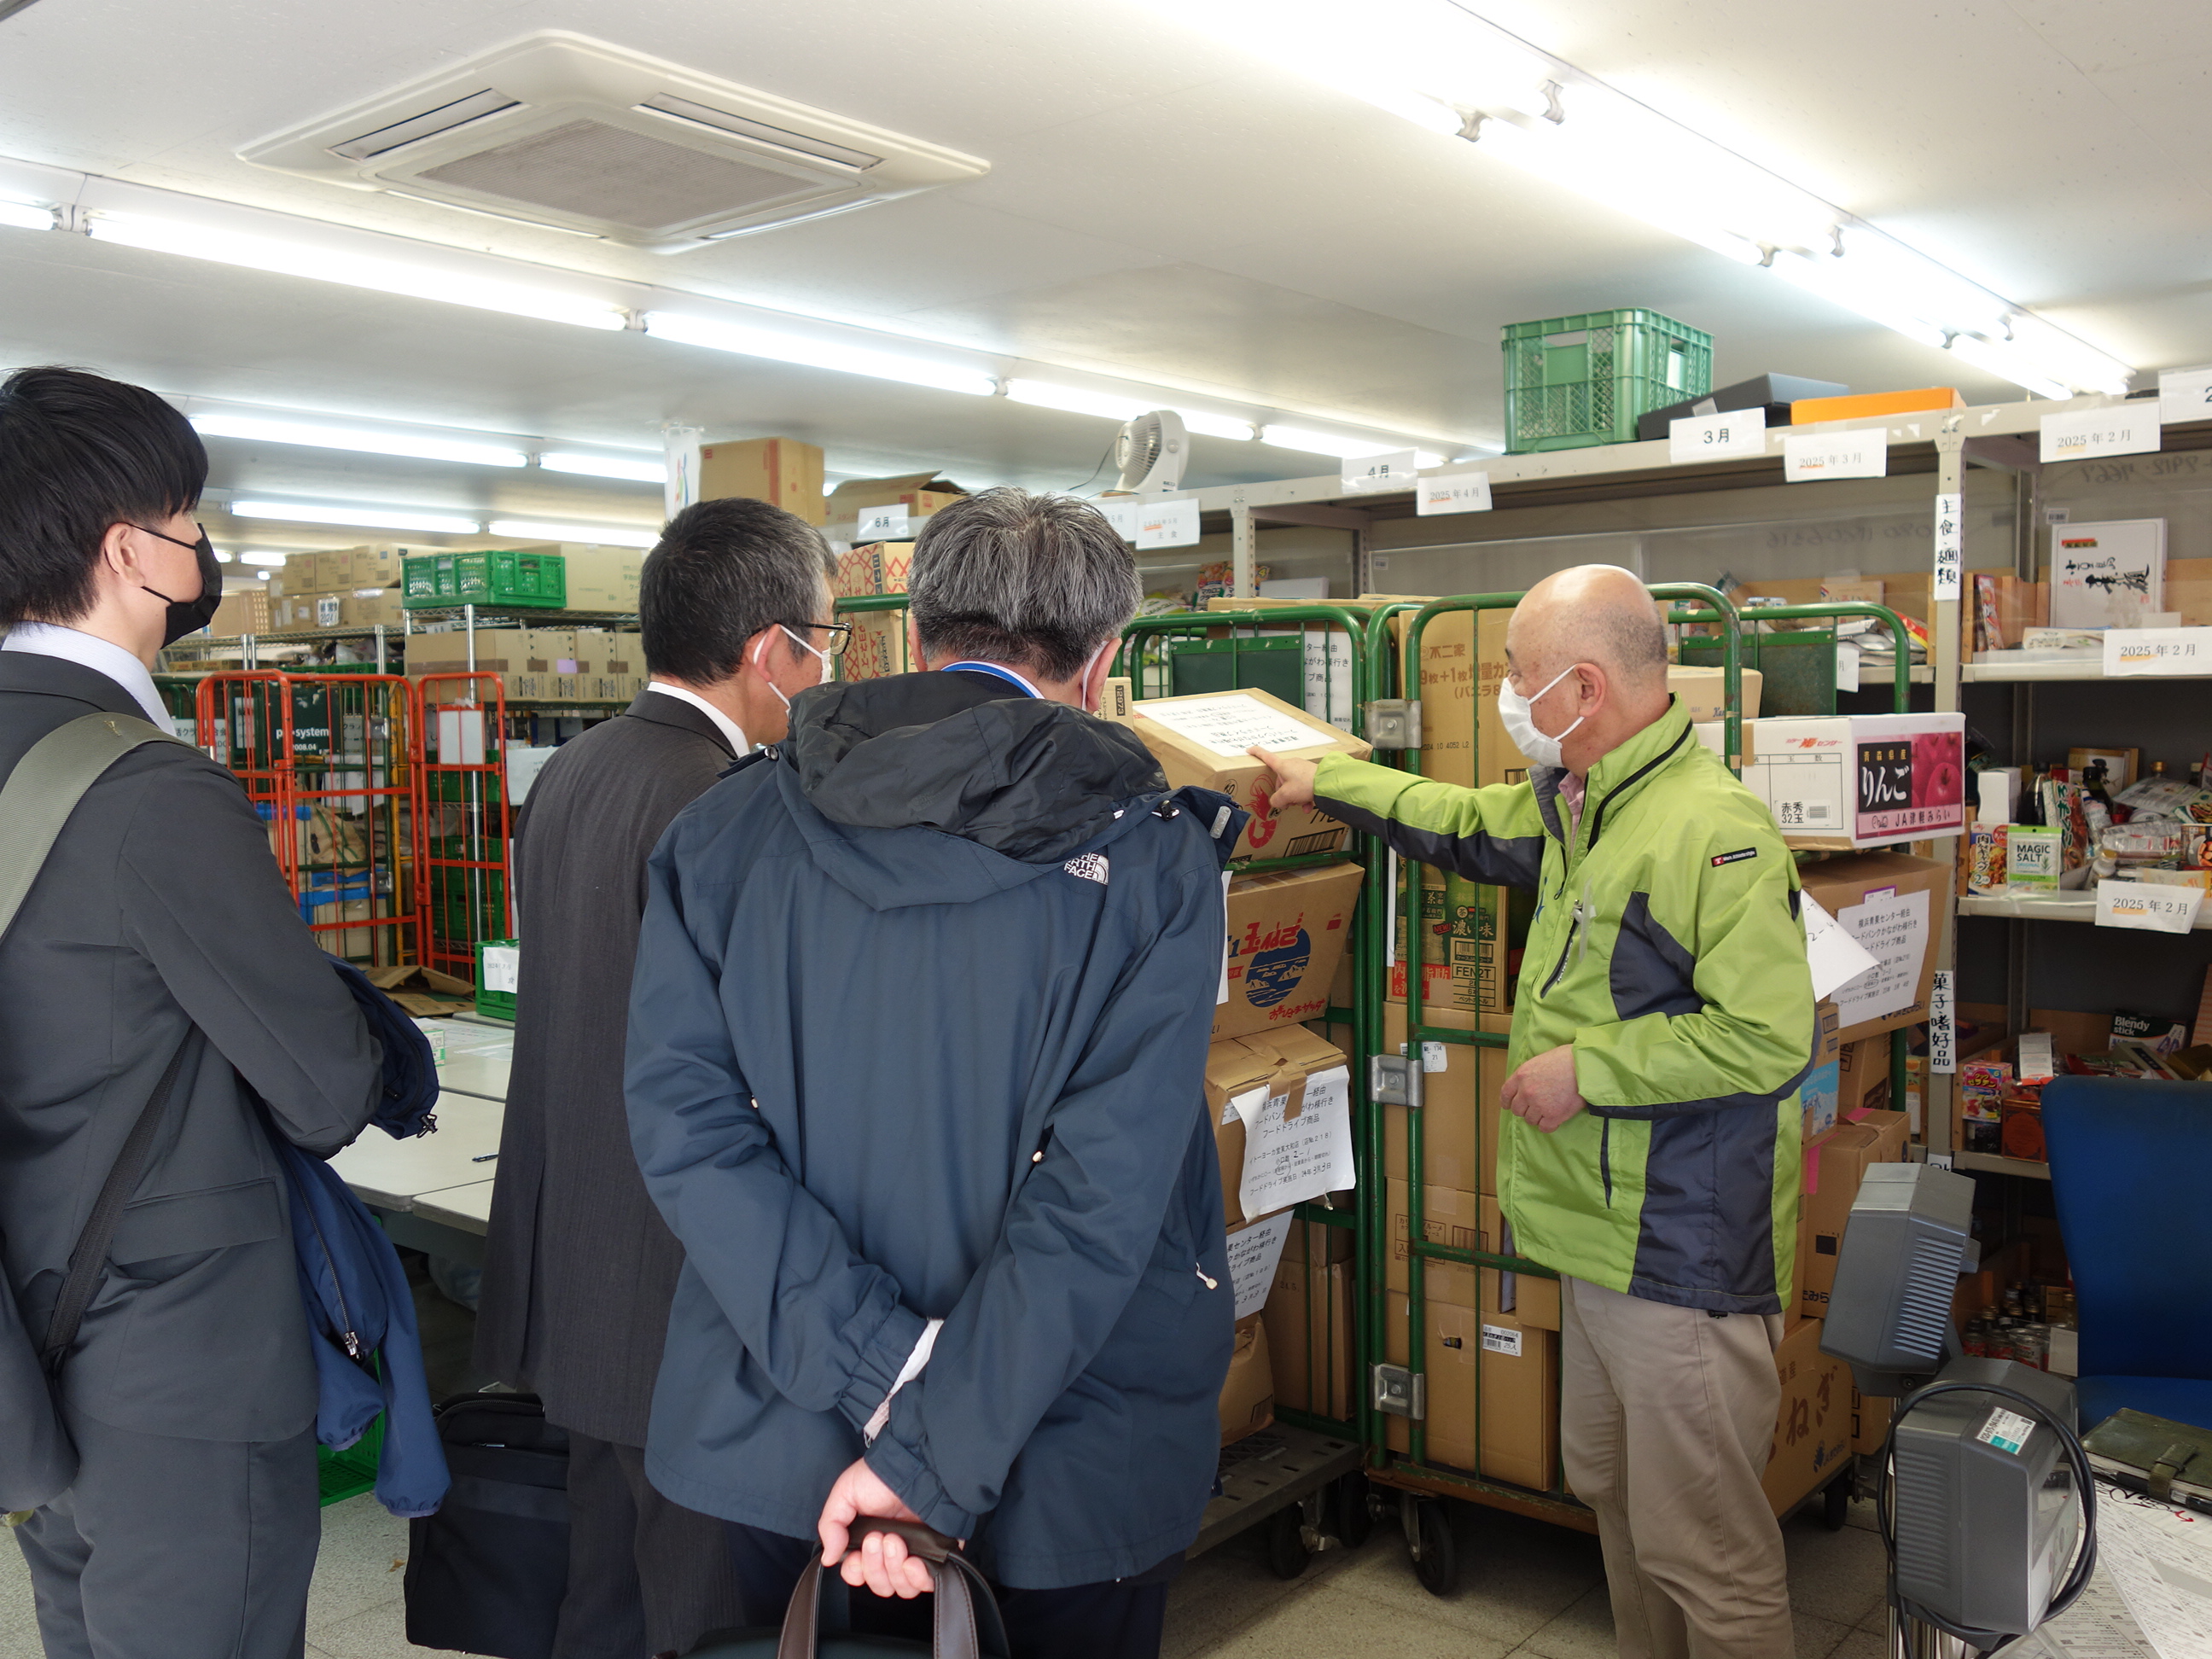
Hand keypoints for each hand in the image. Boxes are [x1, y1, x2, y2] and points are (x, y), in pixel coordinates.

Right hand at [818, 1459, 933, 1598]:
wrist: (915, 1464)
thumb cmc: (880, 1475)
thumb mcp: (845, 1494)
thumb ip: (831, 1526)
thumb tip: (828, 1558)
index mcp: (868, 1541)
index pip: (858, 1574)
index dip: (856, 1572)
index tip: (856, 1554)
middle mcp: (891, 1552)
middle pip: (880, 1585)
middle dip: (875, 1566)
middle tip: (878, 1538)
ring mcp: (914, 1553)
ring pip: (901, 1587)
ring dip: (894, 1569)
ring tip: (896, 1541)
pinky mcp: (936, 1553)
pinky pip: (927, 1582)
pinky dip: (918, 1578)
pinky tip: (912, 1561)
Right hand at [1248, 746, 1318, 809]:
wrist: (1328, 783)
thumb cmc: (1304, 784)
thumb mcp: (1286, 795)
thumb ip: (1276, 800)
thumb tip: (1276, 802)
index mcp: (1282, 766)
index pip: (1266, 756)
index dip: (1256, 753)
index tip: (1248, 750)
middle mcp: (1292, 765)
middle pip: (1280, 779)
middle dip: (1283, 793)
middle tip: (1287, 804)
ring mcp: (1302, 769)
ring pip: (1293, 785)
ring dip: (1295, 798)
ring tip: (1301, 805)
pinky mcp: (1312, 775)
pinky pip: (1303, 787)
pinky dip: (1305, 798)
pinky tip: (1309, 807)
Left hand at [1500, 1045, 1586, 1132]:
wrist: (1586, 1066)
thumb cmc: (1566, 1058)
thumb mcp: (1540, 1060)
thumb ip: (1529, 1075)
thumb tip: (1527, 1084)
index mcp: (1521, 1075)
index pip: (1506, 1093)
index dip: (1506, 1102)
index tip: (1508, 1105)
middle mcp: (1527, 1092)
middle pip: (1517, 1110)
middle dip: (1525, 1110)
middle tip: (1536, 1107)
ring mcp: (1539, 1105)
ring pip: (1530, 1120)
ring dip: (1538, 1117)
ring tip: (1549, 1110)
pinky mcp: (1554, 1116)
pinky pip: (1544, 1128)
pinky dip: (1548, 1125)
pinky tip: (1554, 1119)